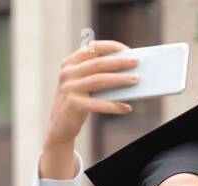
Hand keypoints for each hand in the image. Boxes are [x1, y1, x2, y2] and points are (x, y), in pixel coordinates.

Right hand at [42, 40, 138, 178]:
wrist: (60, 126)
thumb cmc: (80, 103)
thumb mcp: (85, 86)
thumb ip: (99, 76)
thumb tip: (130, 73)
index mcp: (70, 63)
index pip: (91, 48)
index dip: (109, 46)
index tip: (127, 49)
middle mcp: (67, 73)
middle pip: (98, 63)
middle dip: (119, 61)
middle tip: (137, 61)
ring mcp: (68, 88)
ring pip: (99, 80)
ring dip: (120, 79)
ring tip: (136, 80)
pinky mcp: (72, 104)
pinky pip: (98, 104)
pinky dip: (114, 106)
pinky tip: (127, 108)